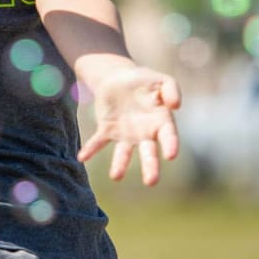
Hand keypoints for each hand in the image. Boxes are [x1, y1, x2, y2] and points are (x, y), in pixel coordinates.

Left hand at [78, 66, 181, 185]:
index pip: (168, 136)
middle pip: (148, 152)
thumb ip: (172, 90)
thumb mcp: (162, 80)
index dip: (171, 145)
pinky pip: (98, 141)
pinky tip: (82, 157)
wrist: (119, 77)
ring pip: (124, 152)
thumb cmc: (144, 80)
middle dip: (150, 167)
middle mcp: (145, 133)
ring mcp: (126, 134)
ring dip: (120, 164)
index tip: (171, 156)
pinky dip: (91, 149)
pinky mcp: (107, 130)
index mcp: (162, 122)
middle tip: (151, 181)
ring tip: (116, 176)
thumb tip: (175, 106)